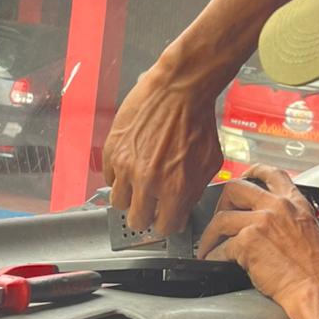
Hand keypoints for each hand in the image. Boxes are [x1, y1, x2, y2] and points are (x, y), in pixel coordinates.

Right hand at [104, 57, 223, 234]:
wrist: (179, 90)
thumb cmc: (198, 122)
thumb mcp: (210, 164)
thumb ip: (194, 190)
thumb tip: (183, 208)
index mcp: (176, 189)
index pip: (164, 228)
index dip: (166, 222)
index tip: (166, 217)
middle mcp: (148, 182)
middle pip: (137, 221)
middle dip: (146, 214)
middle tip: (150, 204)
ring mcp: (126, 167)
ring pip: (118, 203)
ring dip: (129, 197)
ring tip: (139, 185)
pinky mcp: (112, 151)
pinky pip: (109, 178)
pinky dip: (119, 176)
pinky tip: (131, 166)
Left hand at [197, 165, 318, 312]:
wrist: (317, 290)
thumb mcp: (312, 232)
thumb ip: (293, 220)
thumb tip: (277, 226)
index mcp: (295, 203)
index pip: (271, 174)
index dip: (253, 172)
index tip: (244, 177)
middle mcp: (277, 207)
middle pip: (236, 189)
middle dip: (221, 202)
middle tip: (219, 217)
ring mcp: (261, 222)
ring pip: (221, 219)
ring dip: (210, 235)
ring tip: (208, 247)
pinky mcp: (248, 243)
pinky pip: (220, 248)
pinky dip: (213, 257)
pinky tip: (213, 263)